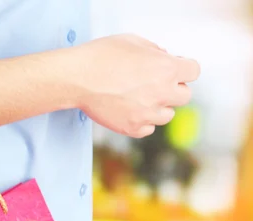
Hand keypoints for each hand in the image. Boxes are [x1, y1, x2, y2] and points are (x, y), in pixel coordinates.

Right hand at [70, 34, 200, 137]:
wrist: (77, 78)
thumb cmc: (101, 56)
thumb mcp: (132, 41)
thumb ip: (154, 50)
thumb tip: (163, 58)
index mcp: (167, 68)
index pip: (194, 71)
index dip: (182, 68)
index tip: (170, 69)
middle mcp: (162, 93)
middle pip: (184, 96)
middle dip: (172, 89)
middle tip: (153, 85)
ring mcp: (148, 113)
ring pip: (167, 115)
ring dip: (157, 107)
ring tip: (138, 99)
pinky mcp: (132, 128)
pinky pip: (148, 129)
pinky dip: (142, 122)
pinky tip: (129, 111)